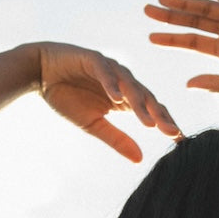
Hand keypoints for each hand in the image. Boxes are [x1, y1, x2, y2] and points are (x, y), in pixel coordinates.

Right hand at [38, 42, 181, 162]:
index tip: (180, 141)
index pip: (152, 110)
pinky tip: (117, 98)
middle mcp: (123, 81)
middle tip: (172, 133)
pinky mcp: (92, 58)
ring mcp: (110, 68)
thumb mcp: (93, 124)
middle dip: (160, 116)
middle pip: (147, 98)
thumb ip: (117, 139)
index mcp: (127, 97)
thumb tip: (140, 159)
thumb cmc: (67, 97)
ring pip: (129, 85)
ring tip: (148, 122)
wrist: (39, 72)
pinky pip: (105, 71)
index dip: (165, 124)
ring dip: (139, 104)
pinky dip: (111, 84)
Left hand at [144, 0, 218, 98]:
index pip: (192, 42)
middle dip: (170, 16)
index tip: (150, 37)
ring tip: (163, 0)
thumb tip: (187, 84)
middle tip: (147, 10)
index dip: (171, 39)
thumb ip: (215, 83)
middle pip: (194, 21)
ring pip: (206, 8)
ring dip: (185, 2)